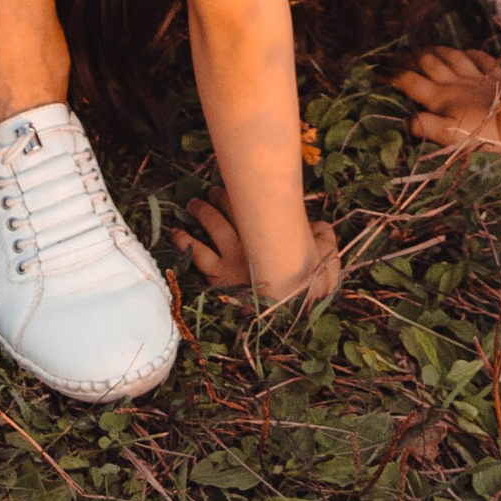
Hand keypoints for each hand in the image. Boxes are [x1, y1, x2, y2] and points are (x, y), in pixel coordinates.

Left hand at [176, 195, 342, 308]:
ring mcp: (231, 257)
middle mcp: (248, 239)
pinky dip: (183, 240)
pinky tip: (175, 232)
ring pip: (212, 222)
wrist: (283, 316)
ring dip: (201, 209)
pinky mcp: (217, 275)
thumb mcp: (324, 262)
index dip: (244, 189)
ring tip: (194, 204)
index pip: (254, 201)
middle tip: (213, 192)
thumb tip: (321, 226)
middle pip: (230, 206)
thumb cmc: (303, 289)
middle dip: (219, 196)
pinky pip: (196, 253)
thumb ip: (324, 240)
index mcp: (269, 232)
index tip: (238, 184)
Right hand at [394, 45, 500, 156]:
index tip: (375, 72)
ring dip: (433, 51)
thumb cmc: (488, 138)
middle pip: (426, 63)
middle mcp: (455, 83)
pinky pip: (478, 57)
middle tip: (392, 55)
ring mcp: (476, 75)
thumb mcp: (453, 140)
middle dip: (406, 58)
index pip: (410, 82)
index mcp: (442, 99)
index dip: (391, 76)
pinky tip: (466, 51)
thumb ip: (429, 127)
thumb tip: (407, 120)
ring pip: (449, 56)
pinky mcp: (496, 74)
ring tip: (423, 49)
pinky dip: (468, 53)